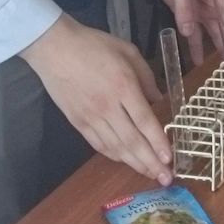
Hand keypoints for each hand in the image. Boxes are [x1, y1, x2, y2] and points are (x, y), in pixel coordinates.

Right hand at [20, 17, 171, 182]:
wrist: (54, 48)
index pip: (144, 121)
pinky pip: (98, 144)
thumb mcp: (128, 51)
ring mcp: (90, 117)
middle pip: (132, 141)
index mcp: (123, 86)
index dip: (158, 142)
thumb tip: (158, 100)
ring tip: (150, 174)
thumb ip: (146, 77)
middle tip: (165, 178)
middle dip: (150, 162)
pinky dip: (114, 155)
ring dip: (134, 163)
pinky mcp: (77, 122)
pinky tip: (125, 161)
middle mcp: (108, 106)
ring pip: (116, 147)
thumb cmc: (94, 45)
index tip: (169, 158)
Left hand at [141, 0, 223, 64]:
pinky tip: (197, 59)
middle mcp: (212, 1)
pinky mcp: (186, 13)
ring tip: (221, 67)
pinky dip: (195, 44)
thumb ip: (184, 8)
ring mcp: (199, 8)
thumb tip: (188, 32)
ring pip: (211, 30)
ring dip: (215, 46)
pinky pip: (193, 31)